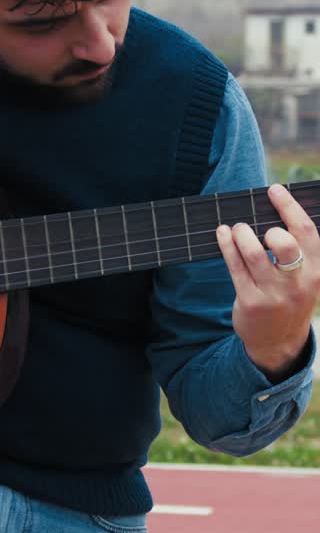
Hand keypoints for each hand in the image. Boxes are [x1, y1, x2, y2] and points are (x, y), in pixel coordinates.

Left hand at [216, 184, 319, 378]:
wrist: (279, 342)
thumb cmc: (289, 298)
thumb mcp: (305, 277)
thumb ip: (298, 250)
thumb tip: (273, 211)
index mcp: (316, 271)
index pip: (306, 232)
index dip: (289, 207)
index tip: (274, 190)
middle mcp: (298, 283)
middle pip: (286, 244)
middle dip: (270, 228)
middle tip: (259, 228)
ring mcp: (274, 295)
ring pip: (255, 255)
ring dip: (242, 235)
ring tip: (237, 228)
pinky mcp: (251, 302)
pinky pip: (235, 268)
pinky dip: (227, 246)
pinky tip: (222, 234)